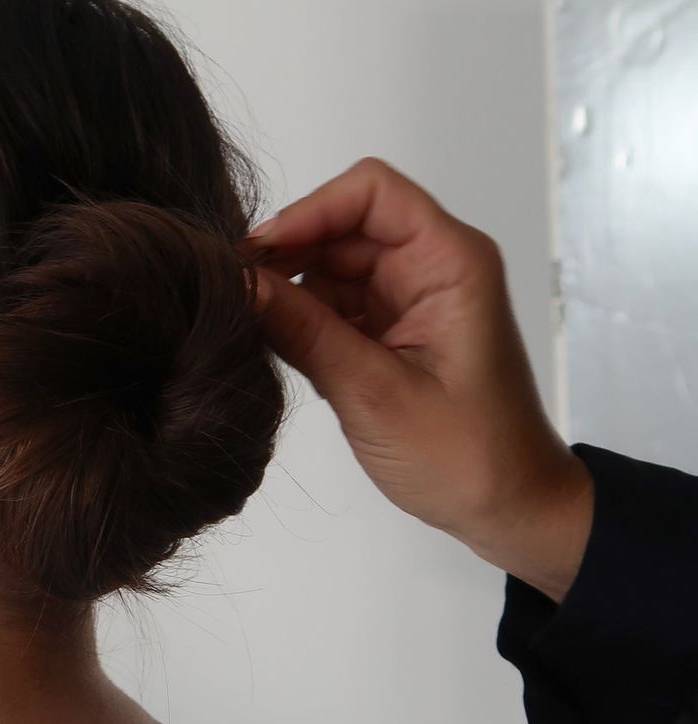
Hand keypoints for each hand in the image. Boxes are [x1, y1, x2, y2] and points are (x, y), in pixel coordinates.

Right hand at [247, 157, 594, 602]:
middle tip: (234, 296)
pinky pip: (331, 300)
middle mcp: (430, 266)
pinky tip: (273, 344)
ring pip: (329, 262)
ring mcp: (407, 296)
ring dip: (288, 288)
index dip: (309, 211)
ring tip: (249, 326)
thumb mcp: (374, 394)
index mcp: (450, 262)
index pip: (371, 192)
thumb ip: (303, 332)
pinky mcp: (388, 327)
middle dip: (287, 253)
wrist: (511, 509)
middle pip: (341, 224)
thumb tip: (236, 283)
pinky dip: (299, 317)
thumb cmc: (467, 457)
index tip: (258, 255)